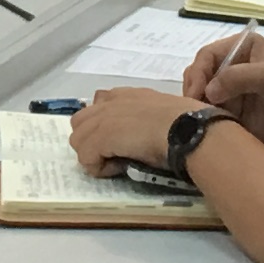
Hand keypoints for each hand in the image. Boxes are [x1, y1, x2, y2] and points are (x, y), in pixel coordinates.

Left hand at [70, 87, 188, 177]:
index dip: (103, 124)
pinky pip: (85, 158)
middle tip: (114, 153)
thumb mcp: (165, 110)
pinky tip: (121, 168)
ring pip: (78, 141)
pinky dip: (100, 168)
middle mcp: (110, 102)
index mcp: (127, 94)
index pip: (98, 103)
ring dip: (94, 155)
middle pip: (80, 122)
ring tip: (118, 162)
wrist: (186, 129)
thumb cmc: (185, 123)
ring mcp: (102, 119)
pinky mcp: (99, 138)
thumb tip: (149, 132)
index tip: (121, 138)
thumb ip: (148, 115)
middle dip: (91, 140)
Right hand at [193, 36, 263, 148]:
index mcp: (239, 48)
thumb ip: (240, 78)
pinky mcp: (230, 113)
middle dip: (193, 90)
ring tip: (199, 121)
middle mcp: (230, 67)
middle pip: (199, 75)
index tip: (197, 92)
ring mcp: (229, 92)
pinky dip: (204, 122)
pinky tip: (205, 130)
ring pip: (200, 97)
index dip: (199, 72)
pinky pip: (209, 116)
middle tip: (193, 109)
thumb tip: (209, 91)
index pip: (207, 56)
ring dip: (196, 108)